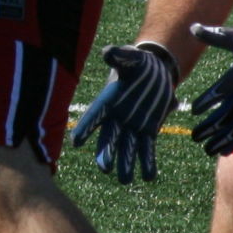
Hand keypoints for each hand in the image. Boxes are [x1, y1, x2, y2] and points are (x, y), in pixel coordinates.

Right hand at [70, 42, 178, 183]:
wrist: (156, 70)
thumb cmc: (138, 62)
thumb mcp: (130, 57)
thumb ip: (120, 57)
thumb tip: (107, 52)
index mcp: (108, 100)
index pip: (95, 115)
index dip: (85, 128)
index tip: (76, 142)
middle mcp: (116, 117)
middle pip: (108, 138)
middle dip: (106, 153)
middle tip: (105, 168)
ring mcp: (132, 126)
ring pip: (127, 149)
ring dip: (126, 164)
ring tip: (127, 180)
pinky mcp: (148, 130)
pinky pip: (146, 149)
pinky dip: (148, 162)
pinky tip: (149, 177)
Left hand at [187, 22, 232, 156]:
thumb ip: (215, 35)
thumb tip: (192, 27)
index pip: (226, 87)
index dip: (210, 99)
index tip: (194, 109)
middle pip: (230, 113)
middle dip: (211, 127)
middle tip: (194, 136)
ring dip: (222, 138)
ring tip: (205, 149)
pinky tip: (223, 151)